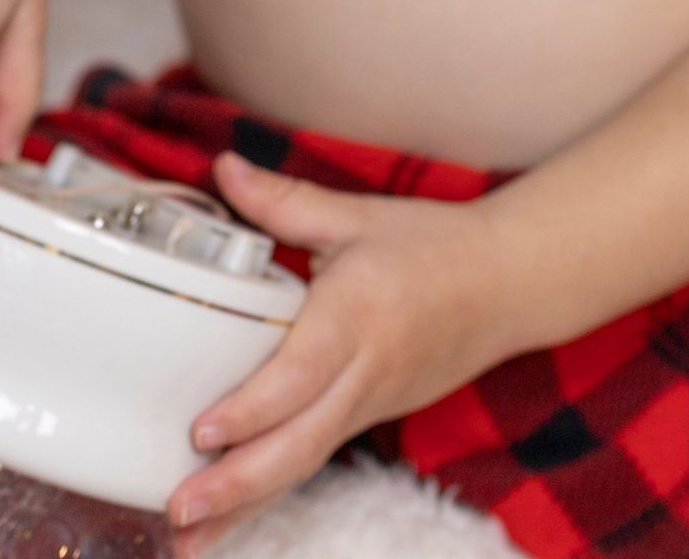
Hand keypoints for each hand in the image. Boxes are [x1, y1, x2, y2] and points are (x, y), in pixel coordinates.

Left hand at [167, 151, 516, 553]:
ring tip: (188, 543)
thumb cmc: (432, 245)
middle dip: (239, 482)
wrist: (509, 285)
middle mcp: (365, 371)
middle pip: (302, 441)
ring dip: (246, 508)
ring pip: (306, 465)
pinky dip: (270, 496)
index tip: (202, 431)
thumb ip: (285, 201)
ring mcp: (371, 405)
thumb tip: (223, 168)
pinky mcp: (370, 419)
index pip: (302, 374)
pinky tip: (227, 524)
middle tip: (179, 507)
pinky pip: (316, 462)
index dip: (252, 409)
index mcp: (358, 313)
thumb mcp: (358, 216)